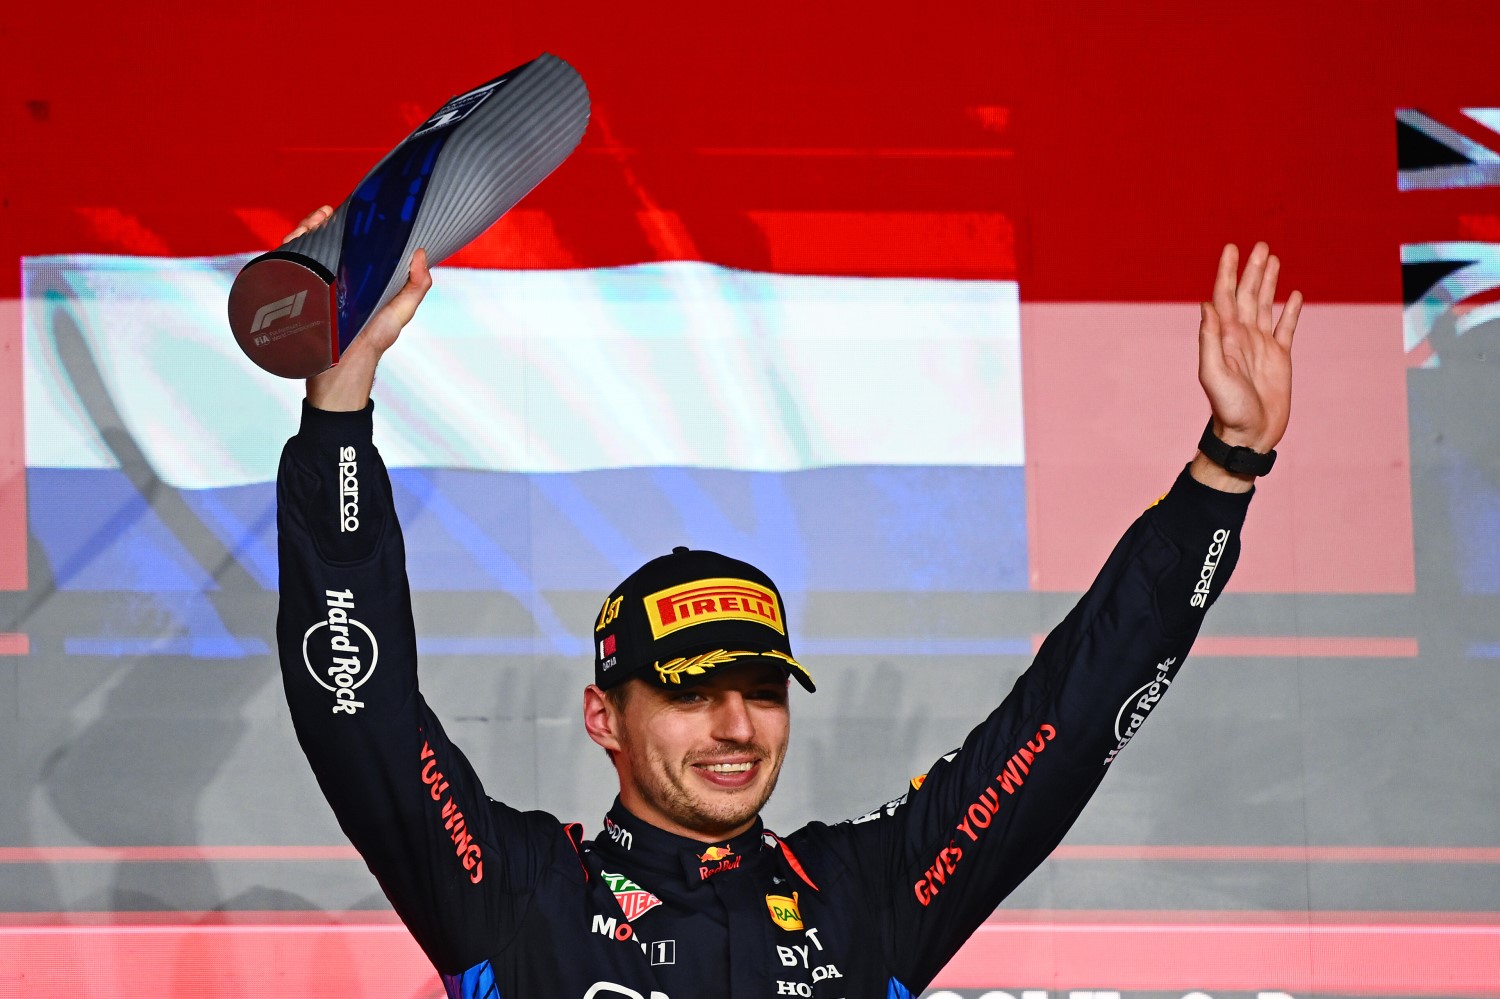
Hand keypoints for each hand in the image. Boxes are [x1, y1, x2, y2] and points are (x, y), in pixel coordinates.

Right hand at [283, 206, 433, 410]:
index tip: (350, 211)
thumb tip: (421, 253)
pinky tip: (294, 240)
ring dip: (303, 231)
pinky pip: (285, 267)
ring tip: (313, 223)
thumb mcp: (399, 314)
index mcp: (358, 279)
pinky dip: (286, 249)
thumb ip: (415, 287)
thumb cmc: (372, 343)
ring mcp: (311, 287)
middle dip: (320, 223)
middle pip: (322, 242)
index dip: (348, 225)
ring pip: (302, 250)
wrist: (341, 373)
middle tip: (324, 214)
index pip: (350, 244)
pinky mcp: (294, 296)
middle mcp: (332, 279)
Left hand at [1190, 242, 1301, 490]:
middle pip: (1246, 295)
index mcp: (1226, 337)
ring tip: (1272, 259)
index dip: (1227, 272)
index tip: (1231, 248)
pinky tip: (1294, 295)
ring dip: (1267, 282)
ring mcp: (1261, 346)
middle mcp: (1242, 337)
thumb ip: (1210, 339)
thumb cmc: (1228, 409)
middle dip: (1251, 270)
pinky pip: (1286, 328)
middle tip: (1259, 245)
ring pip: (1265, 305)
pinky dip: (1290, 311)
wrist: (1248, 435)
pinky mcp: (1280, 358)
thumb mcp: (1213, 374)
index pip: (1225, 296)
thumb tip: (1207, 305)